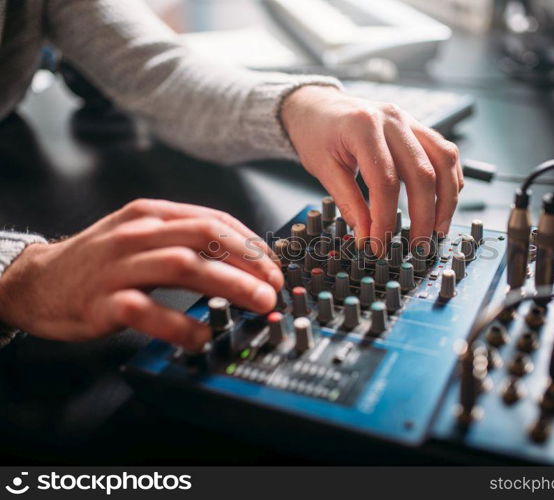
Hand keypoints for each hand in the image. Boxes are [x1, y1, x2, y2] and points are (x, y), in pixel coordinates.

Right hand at [0, 199, 282, 350]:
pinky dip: (180, 324)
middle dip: (249, 260)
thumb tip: (240, 259)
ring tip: (258, 304)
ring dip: (229, 285)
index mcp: (151, 214)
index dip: (251, 244)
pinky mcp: (104, 301)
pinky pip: (148, 311)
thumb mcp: (141, 235)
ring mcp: (119, 267)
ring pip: (183, 266)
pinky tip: (203, 336)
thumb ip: (183, 240)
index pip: (214, 220)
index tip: (274, 267)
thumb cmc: (98, 261)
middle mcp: (138, 234)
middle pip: (206, 237)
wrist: (37, 282)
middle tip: (275, 285)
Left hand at [281, 85, 463, 255]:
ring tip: (438, 228)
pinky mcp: (417, 127)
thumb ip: (349, 203)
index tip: (380, 244)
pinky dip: (450, 179)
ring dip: (447, 199)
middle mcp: (392, 120)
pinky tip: (444, 202)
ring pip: (444, 160)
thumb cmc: (317, 132)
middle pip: (422, 172)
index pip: (384, 181)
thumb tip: (367, 235)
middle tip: (418, 245)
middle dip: (424, 215)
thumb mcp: (324, 169)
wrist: (318, 105)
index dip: (385, 218)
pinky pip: (445, 153)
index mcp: (363, 127)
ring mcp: (409, 121)